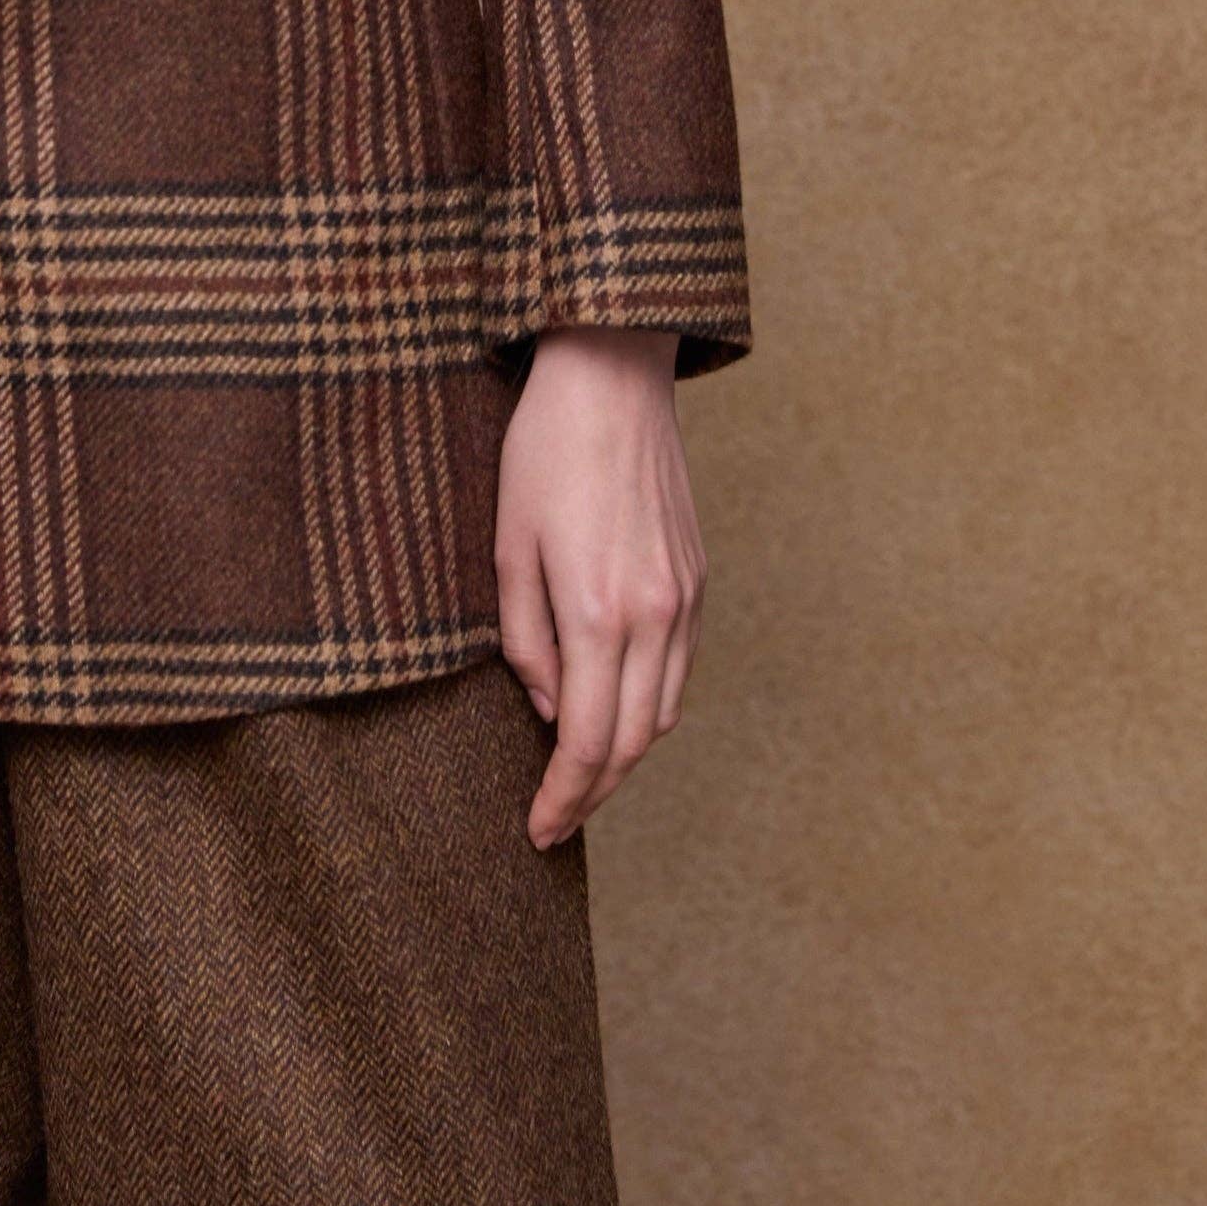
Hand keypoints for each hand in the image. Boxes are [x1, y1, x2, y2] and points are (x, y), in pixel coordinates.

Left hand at [495, 324, 703, 849]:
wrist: (613, 375)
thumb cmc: (544, 449)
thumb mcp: (508, 544)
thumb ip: (525, 640)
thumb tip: (549, 710)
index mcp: (600, 613)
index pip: (587, 742)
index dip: (563, 797)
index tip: (537, 830)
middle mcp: (656, 617)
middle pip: (633, 743)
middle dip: (593, 793)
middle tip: (554, 817)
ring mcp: (686, 599)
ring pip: (664, 712)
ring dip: (624, 754)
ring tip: (579, 772)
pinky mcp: (699, 578)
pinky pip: (681, 669)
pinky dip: (650, 705)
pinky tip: (615, 706)